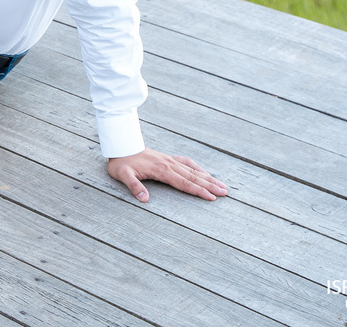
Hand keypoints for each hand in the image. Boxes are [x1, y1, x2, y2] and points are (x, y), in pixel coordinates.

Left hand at [107, 148, 226, 202]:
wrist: (121, 146)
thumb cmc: (121, 163)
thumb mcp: (123, 175)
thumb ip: (134, 186)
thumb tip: (144, 199)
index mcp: (161, 170)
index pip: (184, 183)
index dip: (198, 191)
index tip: (212, 197)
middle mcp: (169, 164)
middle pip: (193, 177)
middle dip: (210, 185)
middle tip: (225, 192)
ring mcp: (170, 160)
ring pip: (193, 170)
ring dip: (208, 178)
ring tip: (222, 185)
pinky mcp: (168, 158)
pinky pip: (187, 163)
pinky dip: (198, 168)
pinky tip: (205, 173)